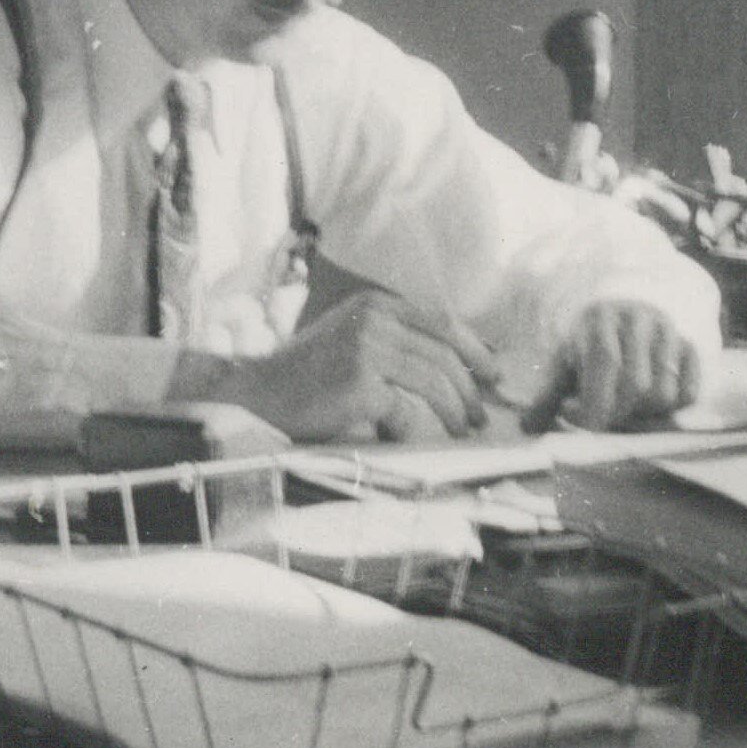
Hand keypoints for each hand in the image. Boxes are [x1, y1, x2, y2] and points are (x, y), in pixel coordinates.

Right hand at [187, 290, 500, 441]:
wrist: (254, 395)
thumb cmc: (306, 378)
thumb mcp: (353, 341)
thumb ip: (396, 343)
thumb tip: (458, 367)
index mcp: (375, 304)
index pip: (442, 323)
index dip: (475, 350)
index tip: (492, 375)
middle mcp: (373, 319)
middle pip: (444, 355)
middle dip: (468, 390)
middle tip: (477, 418)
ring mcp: (366, 349)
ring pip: (434, 383)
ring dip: (453, 414)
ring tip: (459, 433)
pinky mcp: (359, 384)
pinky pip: (408, 412)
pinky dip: (417, 432)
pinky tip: (415, 443)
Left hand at [519, 297, 705, 431]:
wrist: (622, 314)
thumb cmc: (589, 346)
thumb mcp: (564, 364)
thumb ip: (548, 397)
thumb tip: (527, 429)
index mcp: (601, 322)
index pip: (605, 365)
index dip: (596, 405)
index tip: (585, 422)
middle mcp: (639, 321)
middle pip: (638, 386)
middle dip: (619, 413)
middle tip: (607, 416)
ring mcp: (668, 333)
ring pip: (665, 393)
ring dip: (645, 413)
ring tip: (629, 407)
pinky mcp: (690, 347)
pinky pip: (690, 392)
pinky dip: (672, 409)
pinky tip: (652, 403)